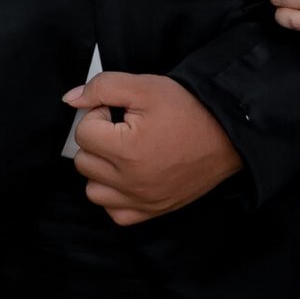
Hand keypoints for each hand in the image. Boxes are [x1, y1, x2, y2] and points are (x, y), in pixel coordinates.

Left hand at [62, 72, 243, 225]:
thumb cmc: (190, 110)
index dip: (99, 114)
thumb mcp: (146, 86)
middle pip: (84, 161)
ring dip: (102, 170)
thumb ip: (103, 87)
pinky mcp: (152, 211)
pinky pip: (114, 212)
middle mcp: (131, 182)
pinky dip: (115, 196)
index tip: (120, 111)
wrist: (228, 136)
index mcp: (127, 150)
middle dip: (98, 140)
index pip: (83, 133)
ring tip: (124, 152)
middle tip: (124, 128)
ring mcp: (141, 201)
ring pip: (93, 190)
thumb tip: (71, 99)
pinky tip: (129, 176)